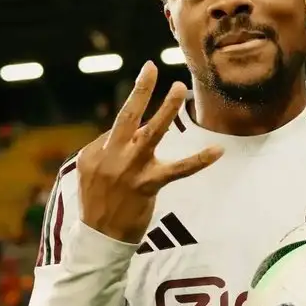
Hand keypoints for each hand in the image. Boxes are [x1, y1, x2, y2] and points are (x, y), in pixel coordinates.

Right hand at [77, 61, 222, 242]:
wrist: (98, 238)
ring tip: (178, 89)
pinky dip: (199, 160)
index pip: (118, 128)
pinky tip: (216, 150)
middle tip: (152, 68)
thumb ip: (104, 151)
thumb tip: (125, 134)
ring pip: (151, 133)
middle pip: (127, 116)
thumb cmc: (96, 204)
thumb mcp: (88, 173)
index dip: (130, 130)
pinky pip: (178, 170)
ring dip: (166, 109)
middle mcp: (111, 156)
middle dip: (140, 90)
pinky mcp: (148, 185)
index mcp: (95, 151)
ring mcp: (130, 170)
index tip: (136, 135)